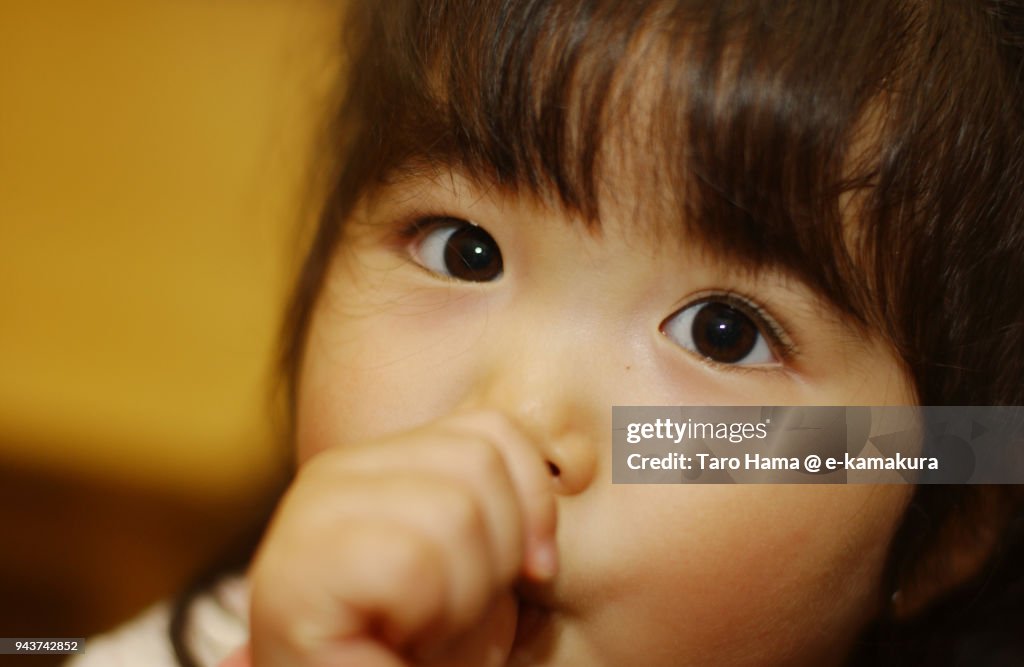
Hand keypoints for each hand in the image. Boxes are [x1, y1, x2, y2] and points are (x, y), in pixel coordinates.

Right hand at [248, 410, 557, 666]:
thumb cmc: (422, 654)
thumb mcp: (481, 568)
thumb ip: (504, 508)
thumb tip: (562, 470)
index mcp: (377, 462)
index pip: (491, 428)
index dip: (535, 501)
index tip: (535, 572)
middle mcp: (334, 473)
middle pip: (478, 461)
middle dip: (498, 555)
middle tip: (454, 612)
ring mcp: (307, 516)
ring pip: (454, 510)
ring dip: (464, 597)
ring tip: (422, 629)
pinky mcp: (294, 572)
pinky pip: (411, 561)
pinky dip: (429, 616)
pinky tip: (392, 641)